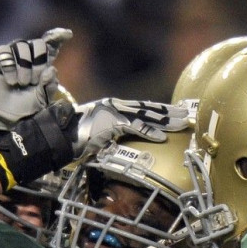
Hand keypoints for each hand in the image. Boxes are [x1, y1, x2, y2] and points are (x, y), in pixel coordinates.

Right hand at [0, 28, 72, 129]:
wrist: (1, 115)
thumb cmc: (23, 107)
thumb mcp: (41, 100)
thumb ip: (49, 87)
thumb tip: (51, 69)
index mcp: (42, 64)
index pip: (51, 44)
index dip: (58, 36)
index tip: (68, 34)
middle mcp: (28, 55)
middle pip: (39, 44)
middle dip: (39, 63)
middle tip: (32, 81)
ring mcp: (12, 54)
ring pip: (22, 46)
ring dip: (24, 67)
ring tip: (20, 83)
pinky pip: (5, 52)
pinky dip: (10, 68)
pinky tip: (10, 81)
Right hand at [72, 98, 188, 157]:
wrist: (60, 135)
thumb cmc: (75, 136)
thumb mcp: (97, 132)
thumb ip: (111, 133)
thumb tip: (120, 142)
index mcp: (113, 106)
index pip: (141, 107)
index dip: (159, 109)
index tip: (174, 111)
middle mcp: (116, 105)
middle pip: (148, 108)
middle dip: (168, 111)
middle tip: (186, 113)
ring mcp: (114, 112)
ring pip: (146, 115)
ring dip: (166, 120)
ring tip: (182, 123)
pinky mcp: (111, 122)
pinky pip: (135, 127)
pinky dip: (149, 132)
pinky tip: (162, 137)